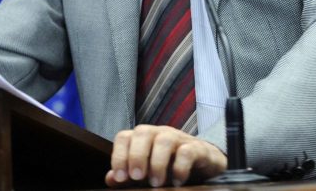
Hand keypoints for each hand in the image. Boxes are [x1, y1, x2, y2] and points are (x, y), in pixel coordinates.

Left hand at [105, 125, 226, 187]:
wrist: (205, 164)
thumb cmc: (170, 167)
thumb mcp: (146, 173)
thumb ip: (129, 175)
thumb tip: (110, 178)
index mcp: (143, 139)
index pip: (124, 137)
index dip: (118, 156)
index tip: (120, 178)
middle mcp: (159, 134)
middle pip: (143, 132)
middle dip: (137, 155)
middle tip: (136, 177)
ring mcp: (179, 138)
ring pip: (165, 139)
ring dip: (158, 162)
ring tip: (156, 183)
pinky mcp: (198, 148)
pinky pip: (188, 151)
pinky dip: (180, 167)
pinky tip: (177, 182)